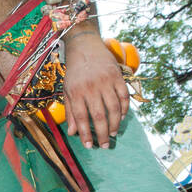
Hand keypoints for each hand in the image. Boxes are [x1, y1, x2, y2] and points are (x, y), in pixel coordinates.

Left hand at [63, 31, 129, 148]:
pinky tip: (121, 118)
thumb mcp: (67, 90)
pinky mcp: (117, 76)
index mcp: (76, 92)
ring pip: (113, 108)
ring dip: (115, 124)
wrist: (85, 46)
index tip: (89, 146)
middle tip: (105, 145)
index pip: (81, 118)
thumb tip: (73, 133)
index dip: (85, 134)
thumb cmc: (75, 72)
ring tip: (113, 133)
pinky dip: (124, 109)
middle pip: (99, 116)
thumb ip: (70, 111)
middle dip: (102, 134)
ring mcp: (105, 82)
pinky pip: (124, 96)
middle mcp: (91, 88)